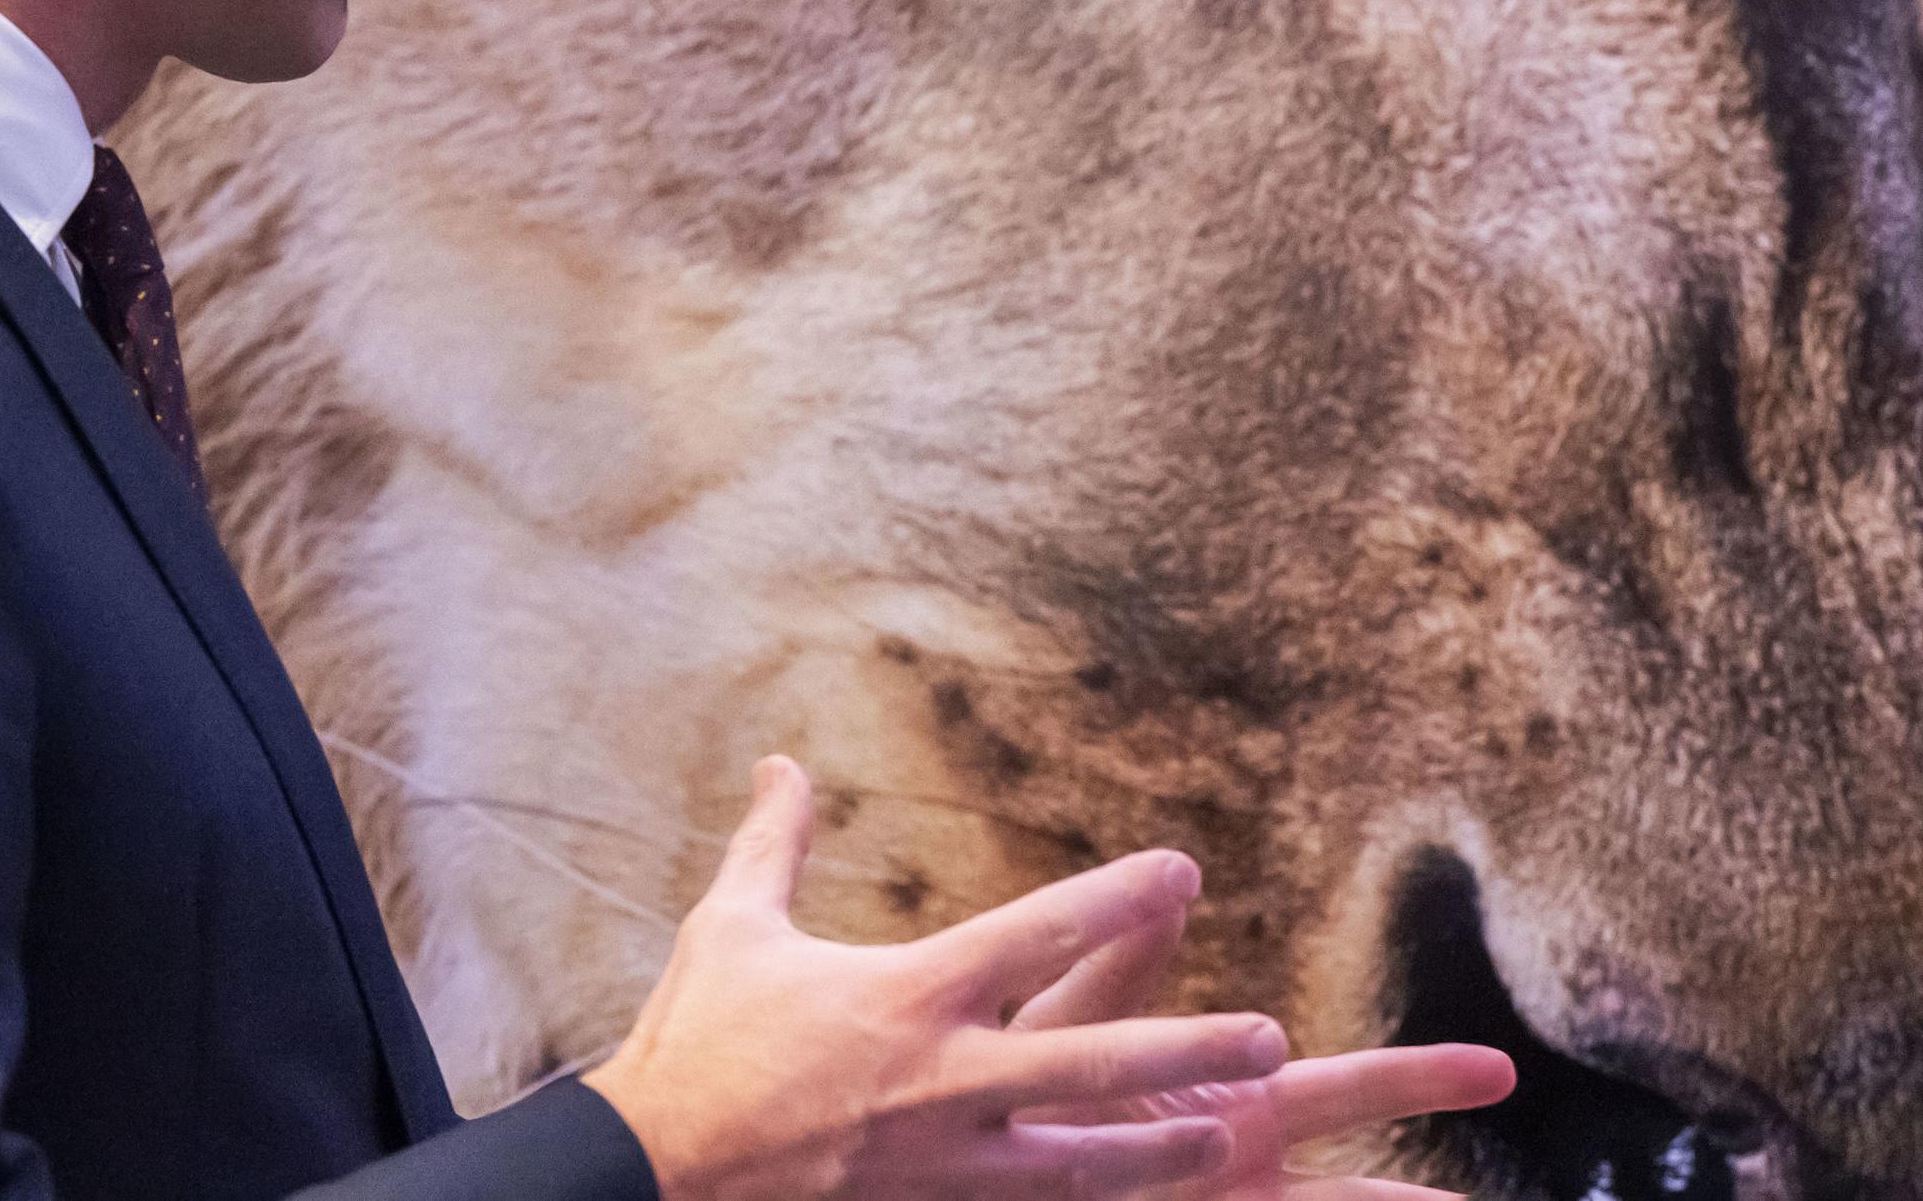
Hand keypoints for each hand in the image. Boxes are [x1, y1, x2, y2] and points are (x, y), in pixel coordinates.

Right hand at [584, 757, 1291, 1200]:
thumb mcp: (732, 927)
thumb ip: (774, 843)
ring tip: (1234, 1142)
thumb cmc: (695, 1042)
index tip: (1183, 870)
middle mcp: (941, 1081)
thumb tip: (780, 763)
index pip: (1034, 935)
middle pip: (1091, 1063)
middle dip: (1185, 1049)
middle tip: (1272, 1036)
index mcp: (908, 995)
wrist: (650, 1172)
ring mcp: (940, 1162)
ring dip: (1160, 1153)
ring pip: (1080, 1165)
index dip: (1115, 898)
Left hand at [1011, 905, 1515, 1199]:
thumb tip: (1173, 887)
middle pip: (1362, 1181)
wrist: (956, 1169)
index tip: (1500, 1071)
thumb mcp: (1066, 1032)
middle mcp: (1240, 1169)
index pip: (1345, 1089)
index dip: (1419, 1082)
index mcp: (1231, 1106)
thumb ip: (1117, 970)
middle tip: (1517, 1156)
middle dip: (1431, 1182)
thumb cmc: (1012, 1098)